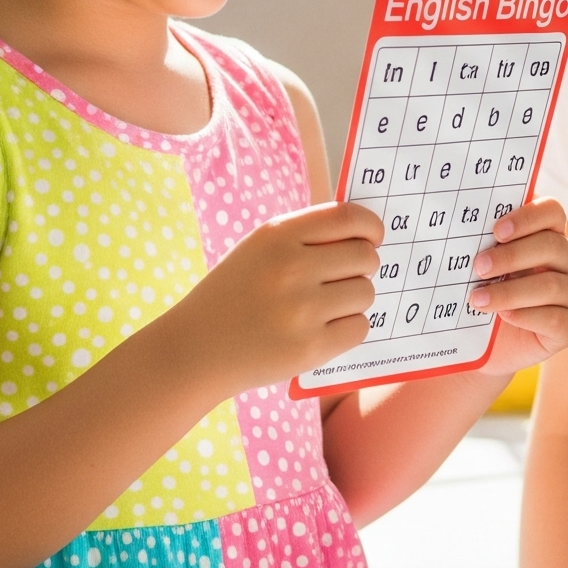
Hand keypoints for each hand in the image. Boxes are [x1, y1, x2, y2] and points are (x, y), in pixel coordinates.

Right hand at [175, 200, 382, 394]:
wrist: (194, 349)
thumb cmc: (232, 294)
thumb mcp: (259, 248)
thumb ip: (306, 236)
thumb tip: (364, 233)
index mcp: (278, 235)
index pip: (348, 218)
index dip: (370, 226)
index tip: (373, 237)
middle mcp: (291, 268)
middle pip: (365, 257)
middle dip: (363, 266)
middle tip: (345, 277)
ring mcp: (302, 310)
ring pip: (366, 293)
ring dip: (354, 299)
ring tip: (327, 306)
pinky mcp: (309, 348)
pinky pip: (359, 328)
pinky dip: (349, 328)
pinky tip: (324, 328)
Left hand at [466, 199, 567, 376]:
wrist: (486, 344)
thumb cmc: (485, 292)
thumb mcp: (481, 266)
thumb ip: (479, 244)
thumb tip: (450, 227)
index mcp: (548, 235)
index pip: (552, 212)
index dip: (528, 218)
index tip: (496, 231)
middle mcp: (567, 261)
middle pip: (552, 246)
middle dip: (512, 255)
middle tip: (479, 267)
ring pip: (552, 285)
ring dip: (511, 291)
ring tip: (478, 299)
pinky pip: (556, 319)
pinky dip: (527, 316)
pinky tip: (504, 316)